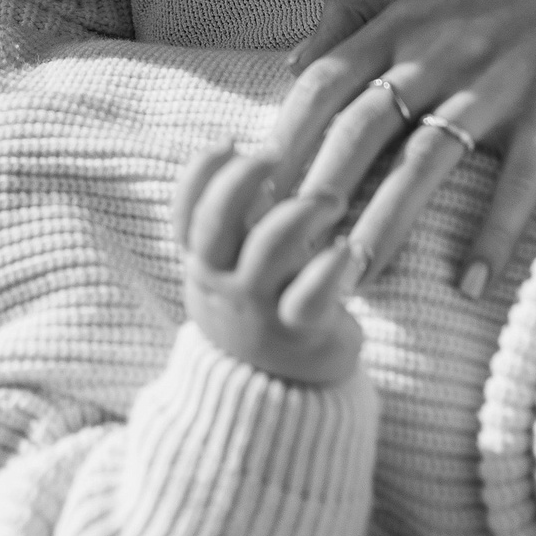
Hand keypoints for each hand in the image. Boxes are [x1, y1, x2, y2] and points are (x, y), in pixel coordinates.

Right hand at [176, 145, 361, 387]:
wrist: (275, 395)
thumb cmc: (260, 309)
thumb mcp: (232, 266)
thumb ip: (234, 217)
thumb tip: (234, 147)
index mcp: (203, 263)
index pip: (186, 210)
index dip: (202, 170)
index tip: (231, 140)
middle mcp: (222, 284)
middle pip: (218, 219)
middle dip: (246, 175)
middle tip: (279, 151)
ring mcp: (258, 310)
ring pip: (269, 245)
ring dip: (303, 209)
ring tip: (332, 198)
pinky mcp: (300, 334)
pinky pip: (313, 294)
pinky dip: (333, 265)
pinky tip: (349, 249)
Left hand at [264, 0, 535, 300]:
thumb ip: (359, 9)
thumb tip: (294, 62)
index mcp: (407, 21)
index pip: (328, 79)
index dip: (286, 132)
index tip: (251, 187)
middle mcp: (443, 50)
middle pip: (366, 123)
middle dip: (320, 186)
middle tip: (283, 244)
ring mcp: (499, 81)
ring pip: (430, 157)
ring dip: (390, 219)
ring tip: (356, 275)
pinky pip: (519, 178)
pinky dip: (495, 231)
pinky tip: (473, 282)